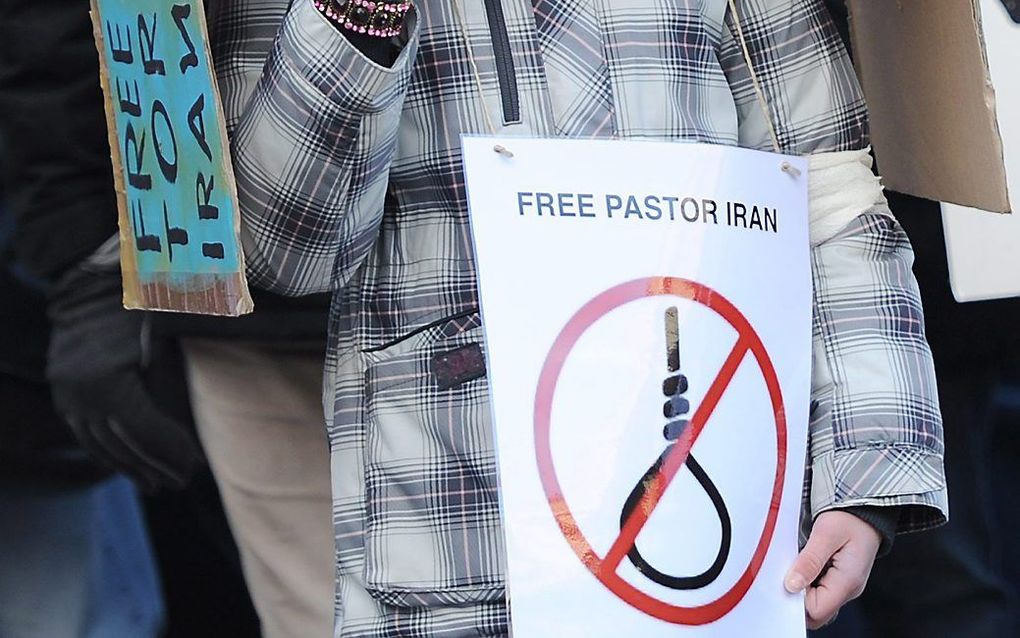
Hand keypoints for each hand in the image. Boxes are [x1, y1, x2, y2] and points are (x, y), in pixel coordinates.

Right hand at [47, 264, 200, 491]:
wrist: (104, 269)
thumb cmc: (149, 300)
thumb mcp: (169, 344)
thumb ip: (175, 392)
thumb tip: (193, 440)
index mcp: (103, 379)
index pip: (142, 429)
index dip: (171, 451)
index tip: (196, 466)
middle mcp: (76, 389)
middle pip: (120, 442)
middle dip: (154, 465)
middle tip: (182, 482)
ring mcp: (64, 387)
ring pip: (98, 440)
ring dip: (129, 465)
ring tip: (156, 485)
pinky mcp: (61, 383)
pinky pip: (83, 428)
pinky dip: (106, 448)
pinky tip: (125, 464)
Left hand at [785, 510, 881, 629]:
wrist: (866, 508)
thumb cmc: (851, 518)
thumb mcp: (826, 534)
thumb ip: (809, 560)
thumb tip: (792, 585)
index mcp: (847, 582)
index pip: (817, 611)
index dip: (797, 600)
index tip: (786, 580)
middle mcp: (847, 589)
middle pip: (816, 612)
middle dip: (797, 597)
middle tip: (789, 571)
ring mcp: (844, 586)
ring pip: (817, 602)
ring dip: (802, 588)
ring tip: (798, 564)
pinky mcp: (839, 579)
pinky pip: (819, 590)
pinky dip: (807, 581)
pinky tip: (804, 564)